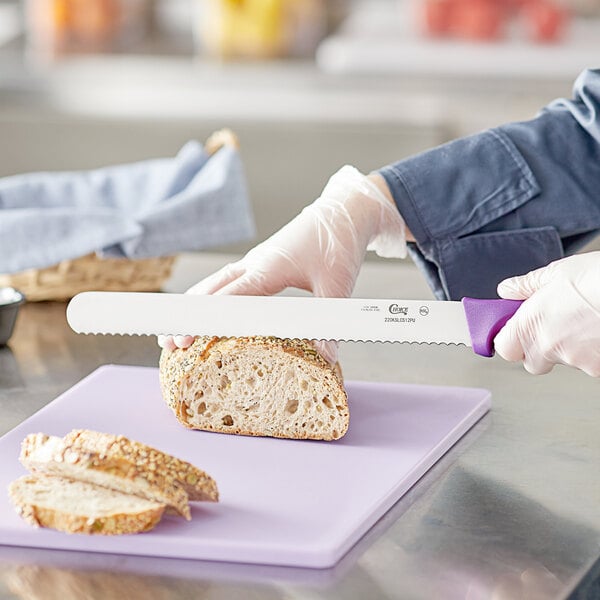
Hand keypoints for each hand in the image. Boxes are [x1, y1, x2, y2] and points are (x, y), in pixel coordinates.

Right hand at [159, 165, 406, 363]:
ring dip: (195, 305)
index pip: (228, 298)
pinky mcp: (261, 262)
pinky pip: (227, 280)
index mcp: (268, 267)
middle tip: (168, 342)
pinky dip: (211, 295)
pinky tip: (206, 307)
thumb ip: (329, 320)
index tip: (184, 338)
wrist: (344, 212)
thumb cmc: (338, 241)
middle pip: (212, 291)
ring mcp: (255, 261)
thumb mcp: (338, 283)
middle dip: (188, 316)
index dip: (205, 320)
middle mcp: (255, 263)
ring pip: (215, 283)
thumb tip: (326, 355)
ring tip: (175, 330)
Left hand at [494, 252, 599, 375]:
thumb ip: (527, 285)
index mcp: (531, 322)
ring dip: (569, 347)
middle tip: (553, 326)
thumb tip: (508, 289)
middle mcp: (549, 346)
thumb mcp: (558, 272)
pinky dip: (593, 352)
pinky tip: (598, 330)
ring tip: (586, 321)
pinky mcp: (598, 368)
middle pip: (532, 362)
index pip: (504, 348)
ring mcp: (576, 360)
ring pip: (564, 362)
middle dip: (538, 348)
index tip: (514, 329)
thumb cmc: (599, 278)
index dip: (509, 339)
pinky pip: (590, 364)